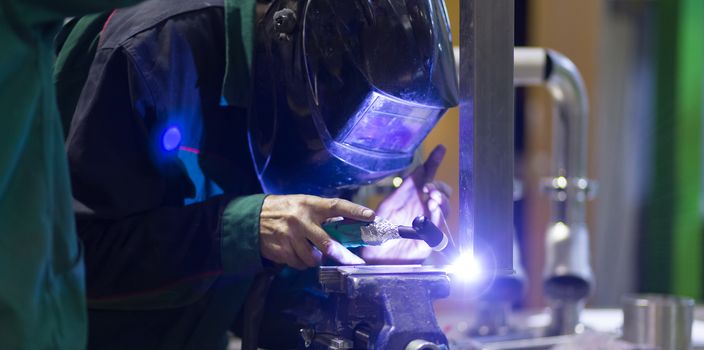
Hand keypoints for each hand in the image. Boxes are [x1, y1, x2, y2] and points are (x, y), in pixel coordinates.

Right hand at [260, 195, 372, 269]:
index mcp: (309, 205)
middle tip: (353, 262)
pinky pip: (298, 264)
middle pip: (326, 244)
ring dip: (314, 259)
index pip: (336, 206)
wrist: (252, 217)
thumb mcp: (302, 204)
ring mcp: (290, 237)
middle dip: (341, 255)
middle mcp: (301, 220)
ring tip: (309, 250)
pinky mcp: (280, 250)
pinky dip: (300, 262)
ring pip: (312, 258)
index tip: (371, 216)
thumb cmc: (284, 210)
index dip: (354, 211)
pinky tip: (295, 252)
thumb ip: (322, 214)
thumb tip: (347, 225)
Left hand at [361, 145, 451, 263]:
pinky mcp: (428, 240)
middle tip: (428, 189)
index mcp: (412, 198)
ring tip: (431, 198)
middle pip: (441, 193)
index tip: (440, 149)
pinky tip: (432, 208)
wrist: (371, 252)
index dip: (434, 162)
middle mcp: (422, 209)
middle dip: (439, 187)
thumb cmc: (377, 229)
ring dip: (440, 200)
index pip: (428, 177)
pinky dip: (438, 215)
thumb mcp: (389, 204)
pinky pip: (438, 226)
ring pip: (444, 207)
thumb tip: (420, 169)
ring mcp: (426, 223)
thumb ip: (406, 188)